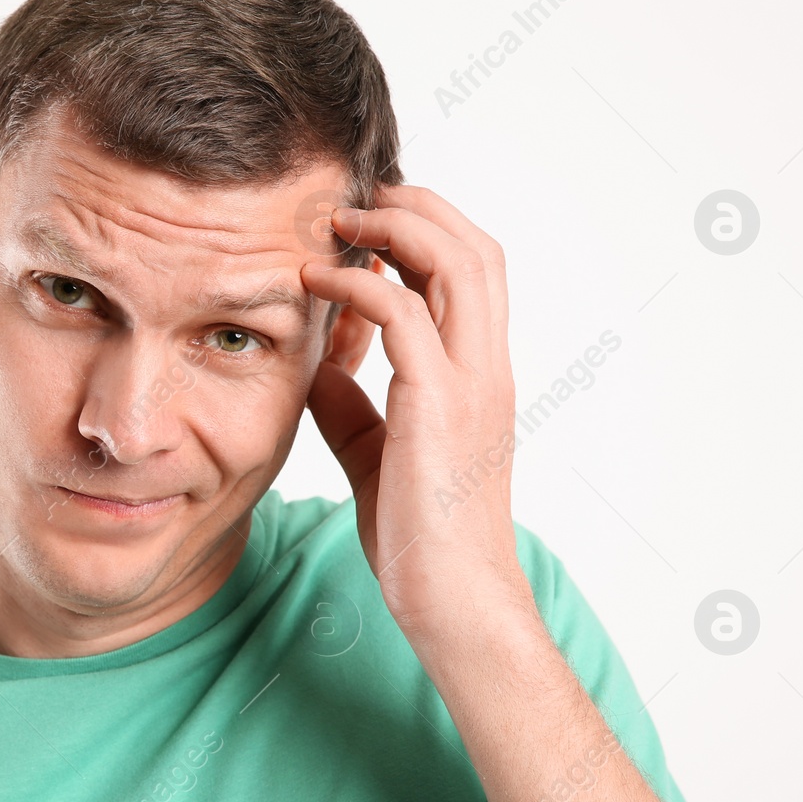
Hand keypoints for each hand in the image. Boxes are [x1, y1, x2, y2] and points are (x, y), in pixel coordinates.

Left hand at [300, 185, 529, 636]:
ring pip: (456, 263)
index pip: (474, 272)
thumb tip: (315, 358)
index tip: (368, 221)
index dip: (428, 229)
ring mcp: (471, 383)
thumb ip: (352, 402)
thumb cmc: (418, 538)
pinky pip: (405, 316)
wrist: (451, 602)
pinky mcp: (439, 406)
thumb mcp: (375, 452)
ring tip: (338, 223)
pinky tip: (317, 285)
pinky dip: (360, 286)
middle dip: (418, 206)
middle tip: (354, 198)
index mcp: (481, 375)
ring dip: (396, 227)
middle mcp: (487, 368)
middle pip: (476, 248)